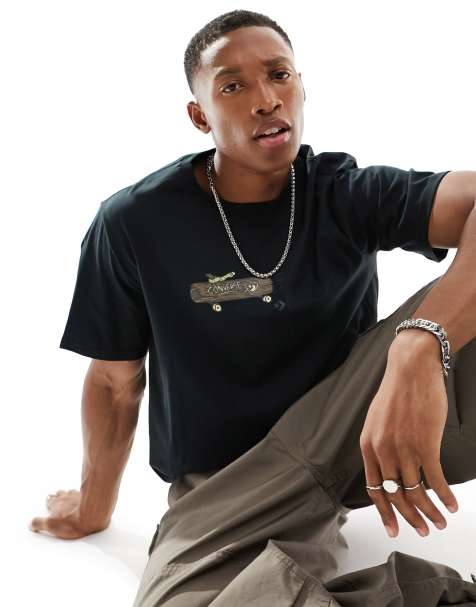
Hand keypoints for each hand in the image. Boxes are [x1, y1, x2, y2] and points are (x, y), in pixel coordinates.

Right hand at [29, 489, 109, 538]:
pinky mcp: (90, 496)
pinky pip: (85, 493)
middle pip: (60, 494)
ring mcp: (79, 495)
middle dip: (58, 496)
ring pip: (72, 492)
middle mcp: (67, 497)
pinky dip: (83, 494)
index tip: (48, 500)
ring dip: (69, 493)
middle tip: (57, 495)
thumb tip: (31, 524)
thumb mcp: (50, 526)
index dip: (49, 502)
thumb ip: (39, 523)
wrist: (94, 514)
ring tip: (68, 494)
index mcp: (56, 504)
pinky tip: (85, 495)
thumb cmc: (73, 521)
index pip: (50, 501)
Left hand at [359, 341, 458, 537]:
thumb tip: (391, 470)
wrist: (411, 368)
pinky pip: (435, 479)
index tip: (394, 529)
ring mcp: (403, 448)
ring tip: (440, 522)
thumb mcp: (377, 421)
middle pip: (395, 495)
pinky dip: (445, 496)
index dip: (385, 512)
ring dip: (430, 512)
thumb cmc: (397, 392)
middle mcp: (382, 450)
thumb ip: (380, 446)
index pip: (374, 488)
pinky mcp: (425, 443)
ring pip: (416, 491)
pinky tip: (452, 505)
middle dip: (411, 518)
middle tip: (423, 531)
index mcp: (368, 445)